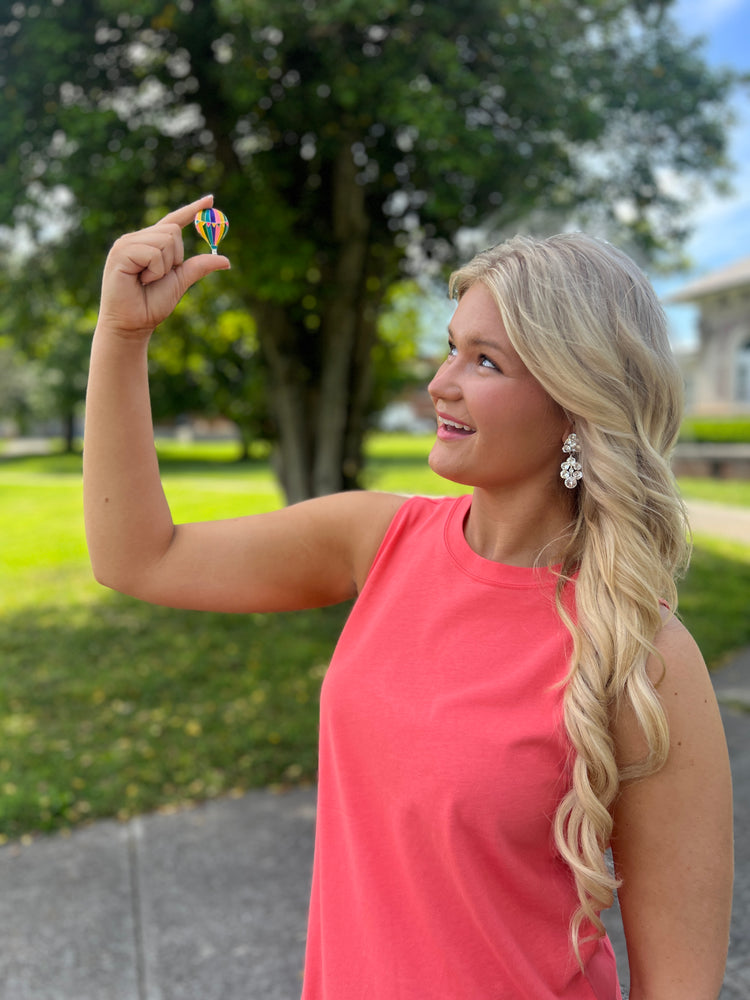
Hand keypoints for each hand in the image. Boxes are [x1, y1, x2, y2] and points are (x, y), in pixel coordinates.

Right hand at [97, 195, 229, 340]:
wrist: (131, 324)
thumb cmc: (151, 305)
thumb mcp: (180, 282)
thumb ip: (198, 267)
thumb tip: (226, 260)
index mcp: (150, 243)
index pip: (173, 221)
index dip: (192, 209)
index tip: (211, 200)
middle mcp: (137, 238)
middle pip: (173, 231)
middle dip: (175, 257)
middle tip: (157, 277)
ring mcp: (127, 243)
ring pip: (165, 240)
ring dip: (163, 267)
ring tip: (146, 280)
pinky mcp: (120, 252)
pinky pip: (153, 253)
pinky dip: (154, 271)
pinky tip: (140, 280)